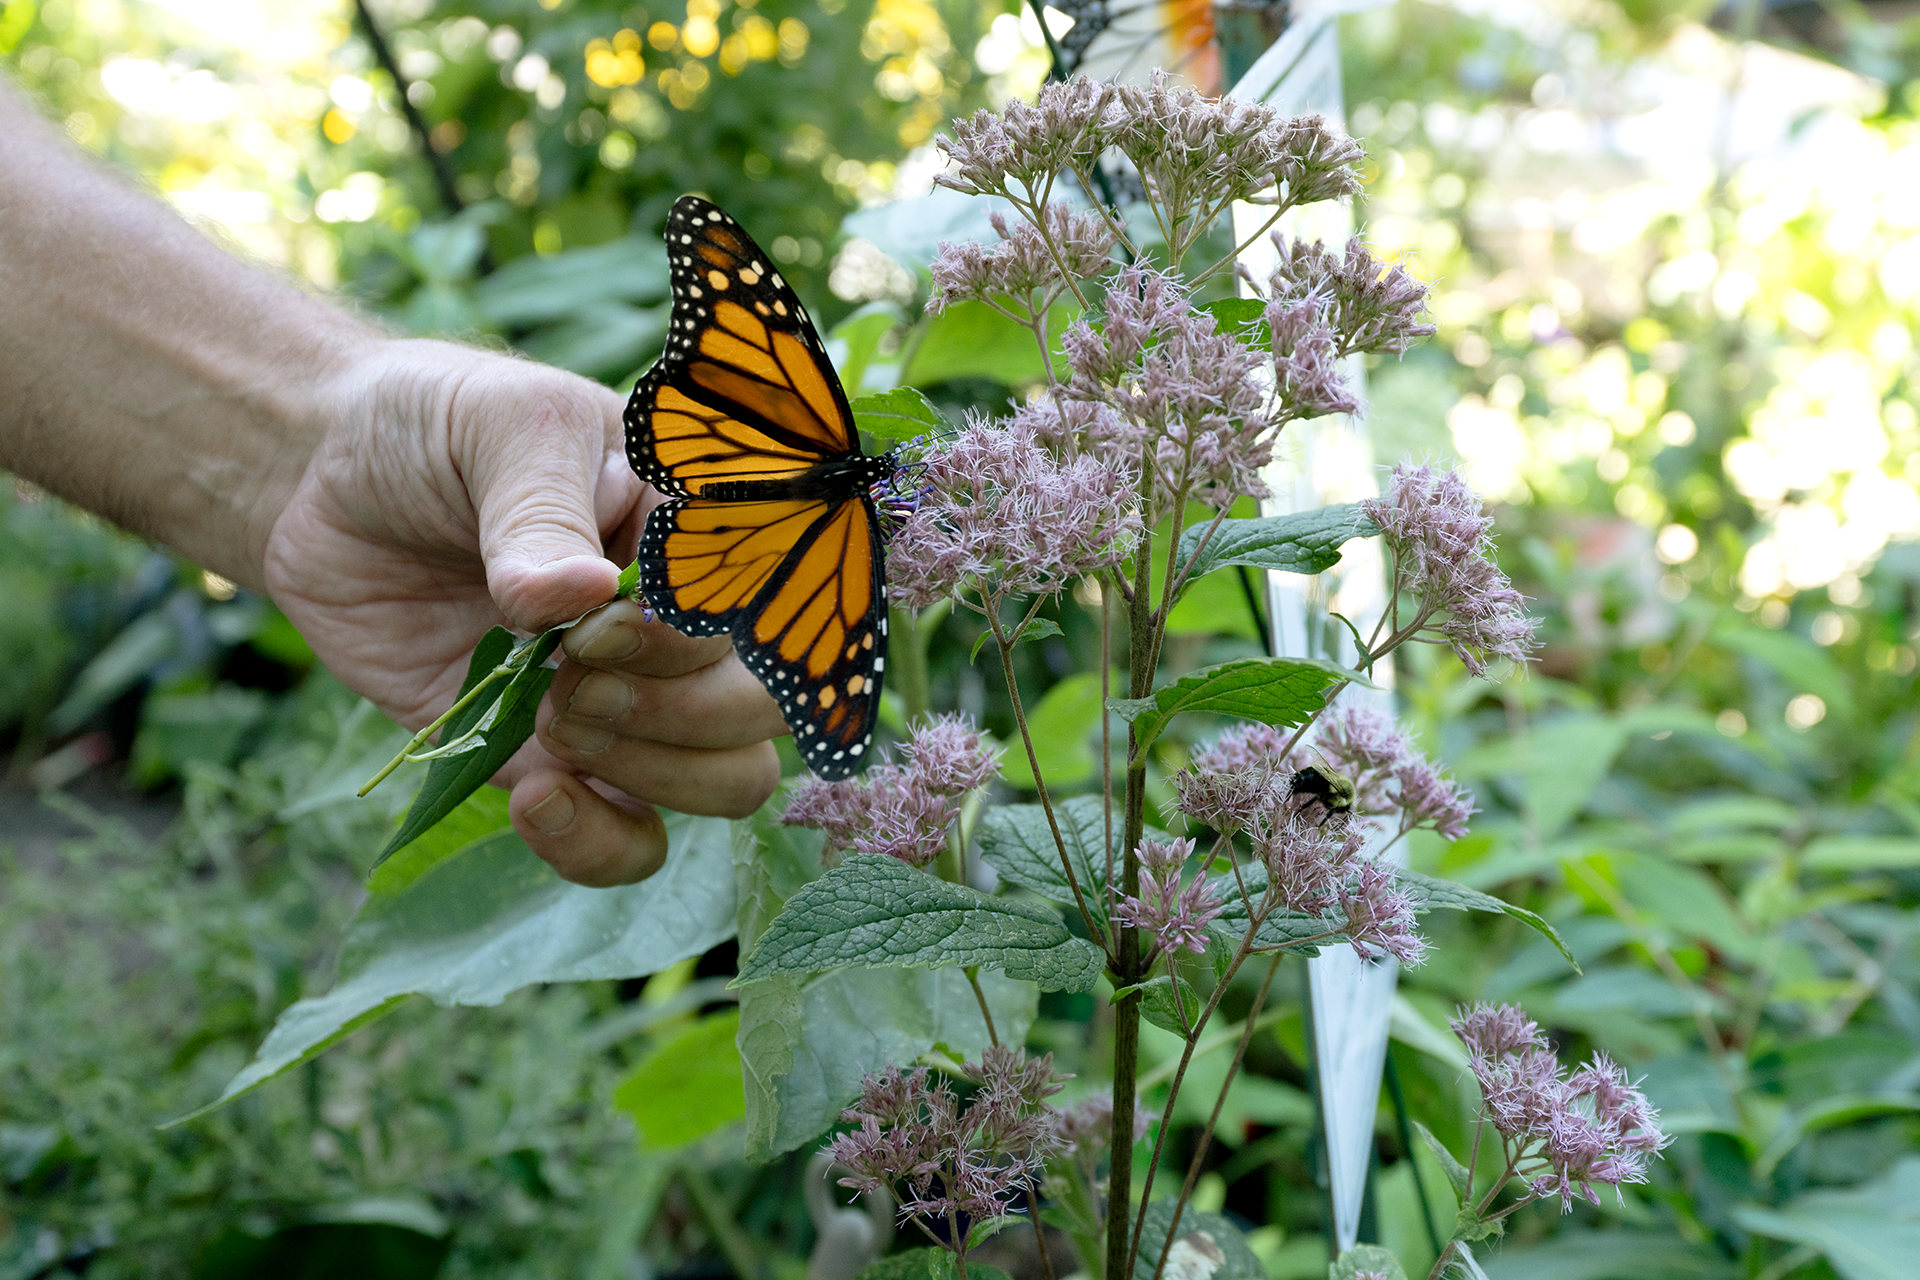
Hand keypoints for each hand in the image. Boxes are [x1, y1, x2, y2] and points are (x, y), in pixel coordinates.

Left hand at [265, 338, 784, 885]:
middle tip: (570, 671)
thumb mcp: (498, 429)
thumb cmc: (438, 429)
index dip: (697, 636)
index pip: (771, 603)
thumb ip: (540, 513)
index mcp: (702, 529)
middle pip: (770, 705)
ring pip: (730, 781)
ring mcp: (635, 698)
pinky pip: (634, 842)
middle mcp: (690, 621)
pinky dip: (599, 844)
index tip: (598, 624)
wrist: (330, 489)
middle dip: (678, 708)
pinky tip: (535, 800)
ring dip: (651, 772)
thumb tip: (580, 597)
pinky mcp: (565, 761)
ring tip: (551, 719)